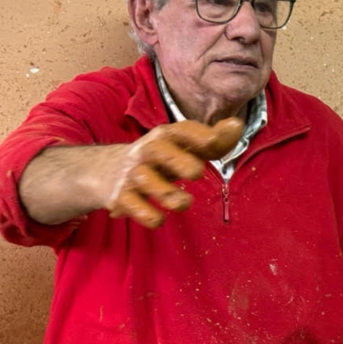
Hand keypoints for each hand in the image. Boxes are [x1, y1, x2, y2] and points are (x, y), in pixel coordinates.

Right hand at [106, 118, 243, 227]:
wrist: (105, 171)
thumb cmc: (159, 159)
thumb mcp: (183, 147)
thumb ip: (214, 140)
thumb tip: (237, 126)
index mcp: (165, 138)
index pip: (180, 130)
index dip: (197, 134)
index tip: (213, 140)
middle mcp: (147, 152)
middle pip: (159, 151)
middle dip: (178, 160)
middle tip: (197, 172)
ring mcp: (132, 174)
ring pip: (147, 181)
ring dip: (168, 193)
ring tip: (185, 202)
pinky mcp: (121, 197)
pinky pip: (134, 206)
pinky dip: (148, 215)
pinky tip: (159, 218)